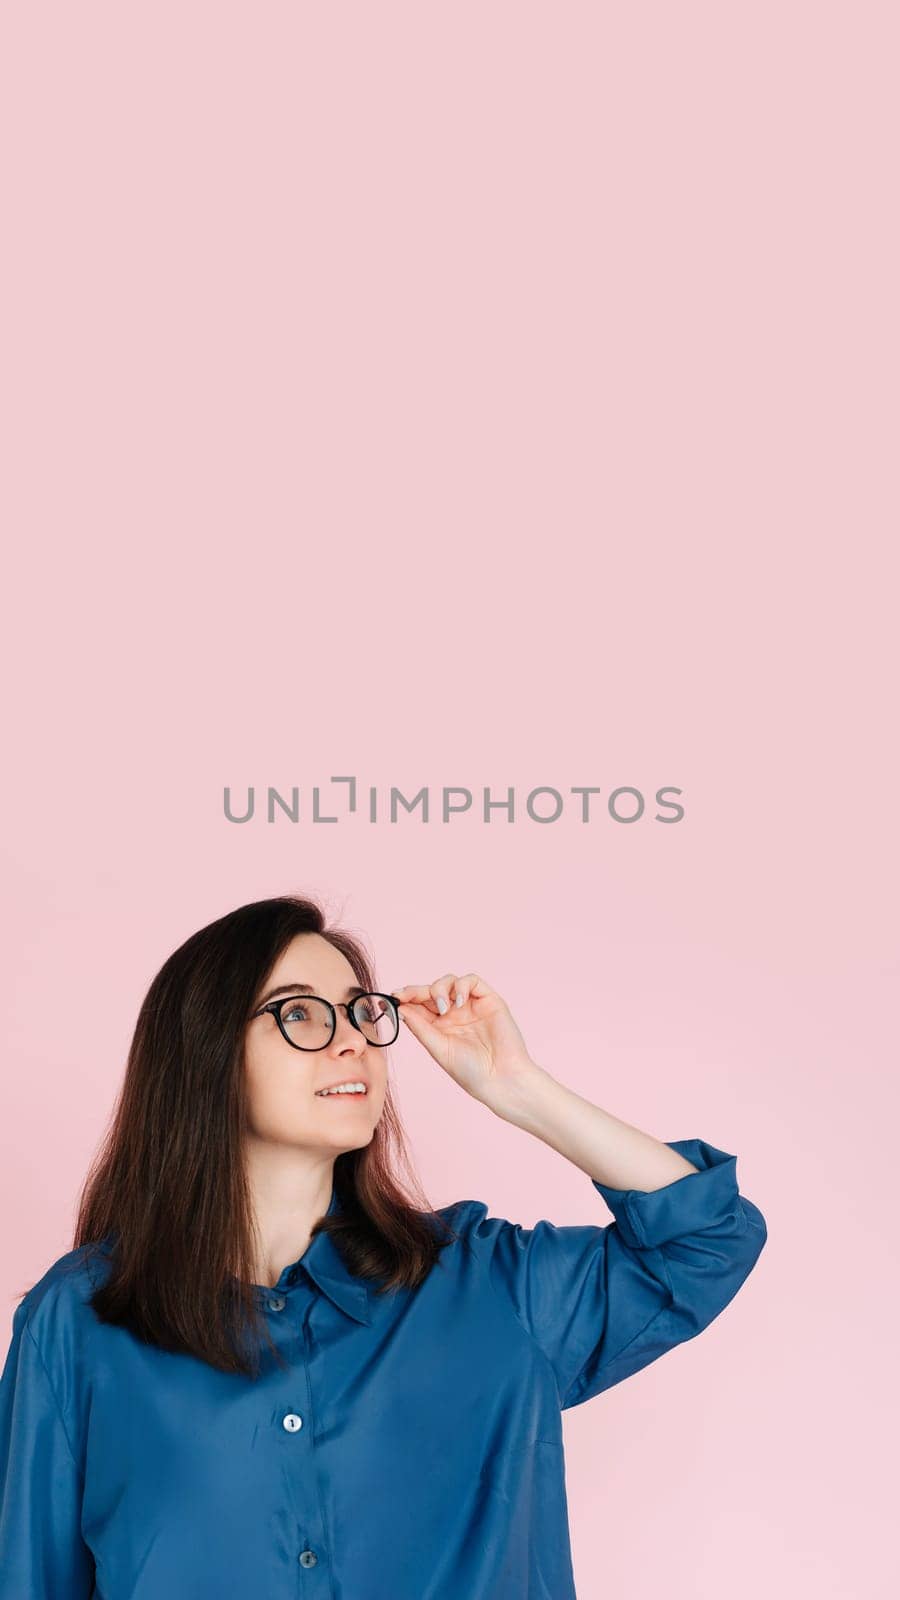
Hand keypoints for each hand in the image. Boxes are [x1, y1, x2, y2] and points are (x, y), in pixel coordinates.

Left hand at [391, 972, 542, 1114]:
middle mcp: (454, 1013)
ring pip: (450, 981)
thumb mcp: (438, 1049)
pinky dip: (462, 986)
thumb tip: (400, 1009)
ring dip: (440, 989)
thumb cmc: (471, 1071)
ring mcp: (471, 1005)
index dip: (407, 998)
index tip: (394, 997)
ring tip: (444, 1008)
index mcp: (440, 1026)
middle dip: (418, 990)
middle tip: (406, 995)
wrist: (500, 1079)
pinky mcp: (488, 999)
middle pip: (432, 990)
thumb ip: (420, 1027)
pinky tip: (459, 1003)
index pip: (420, 1005)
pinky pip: (472, 980)